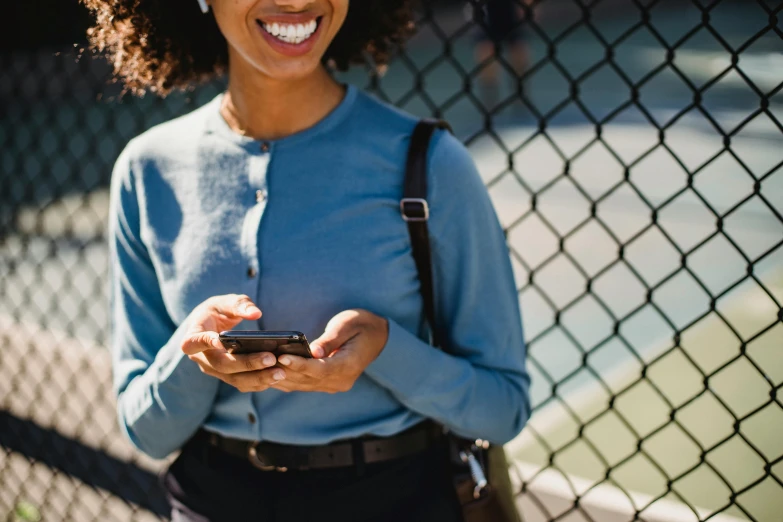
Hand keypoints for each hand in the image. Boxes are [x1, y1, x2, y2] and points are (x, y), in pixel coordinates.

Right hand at [180, 294, 286, 391]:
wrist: (211, 325)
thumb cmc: (218, 311)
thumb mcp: (225, 302)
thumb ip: (239, 304)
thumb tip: (256, 313)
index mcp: (194, 336)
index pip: (193, 342)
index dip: (205, 342)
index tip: (219, 340)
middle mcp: (202, 358)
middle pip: (223, 365)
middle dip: (247, 363)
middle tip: (271, 359)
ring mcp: (214, 370)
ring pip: (234, 379)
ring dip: (258, 378)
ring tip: (280, 372)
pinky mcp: (227, 376)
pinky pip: (242, 384)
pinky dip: (260, 382)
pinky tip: (277, 377)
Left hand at [271, 309, 388, 393]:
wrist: (375, 336)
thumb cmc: (361, 324)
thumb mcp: (347, 324)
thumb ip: (330, 339)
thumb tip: (314, 352)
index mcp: (349, 365)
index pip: (321, 369)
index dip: (301, 364)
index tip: (282, 357)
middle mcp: (340, 381)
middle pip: (308, 379)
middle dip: (284, 370)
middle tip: (262, 362)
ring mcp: (333, 385)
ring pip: (302, 384)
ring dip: (282, 376)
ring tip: (261, 366)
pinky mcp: (326, 384)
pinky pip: (303, 383)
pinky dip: (287, 378)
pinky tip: (268, 371)